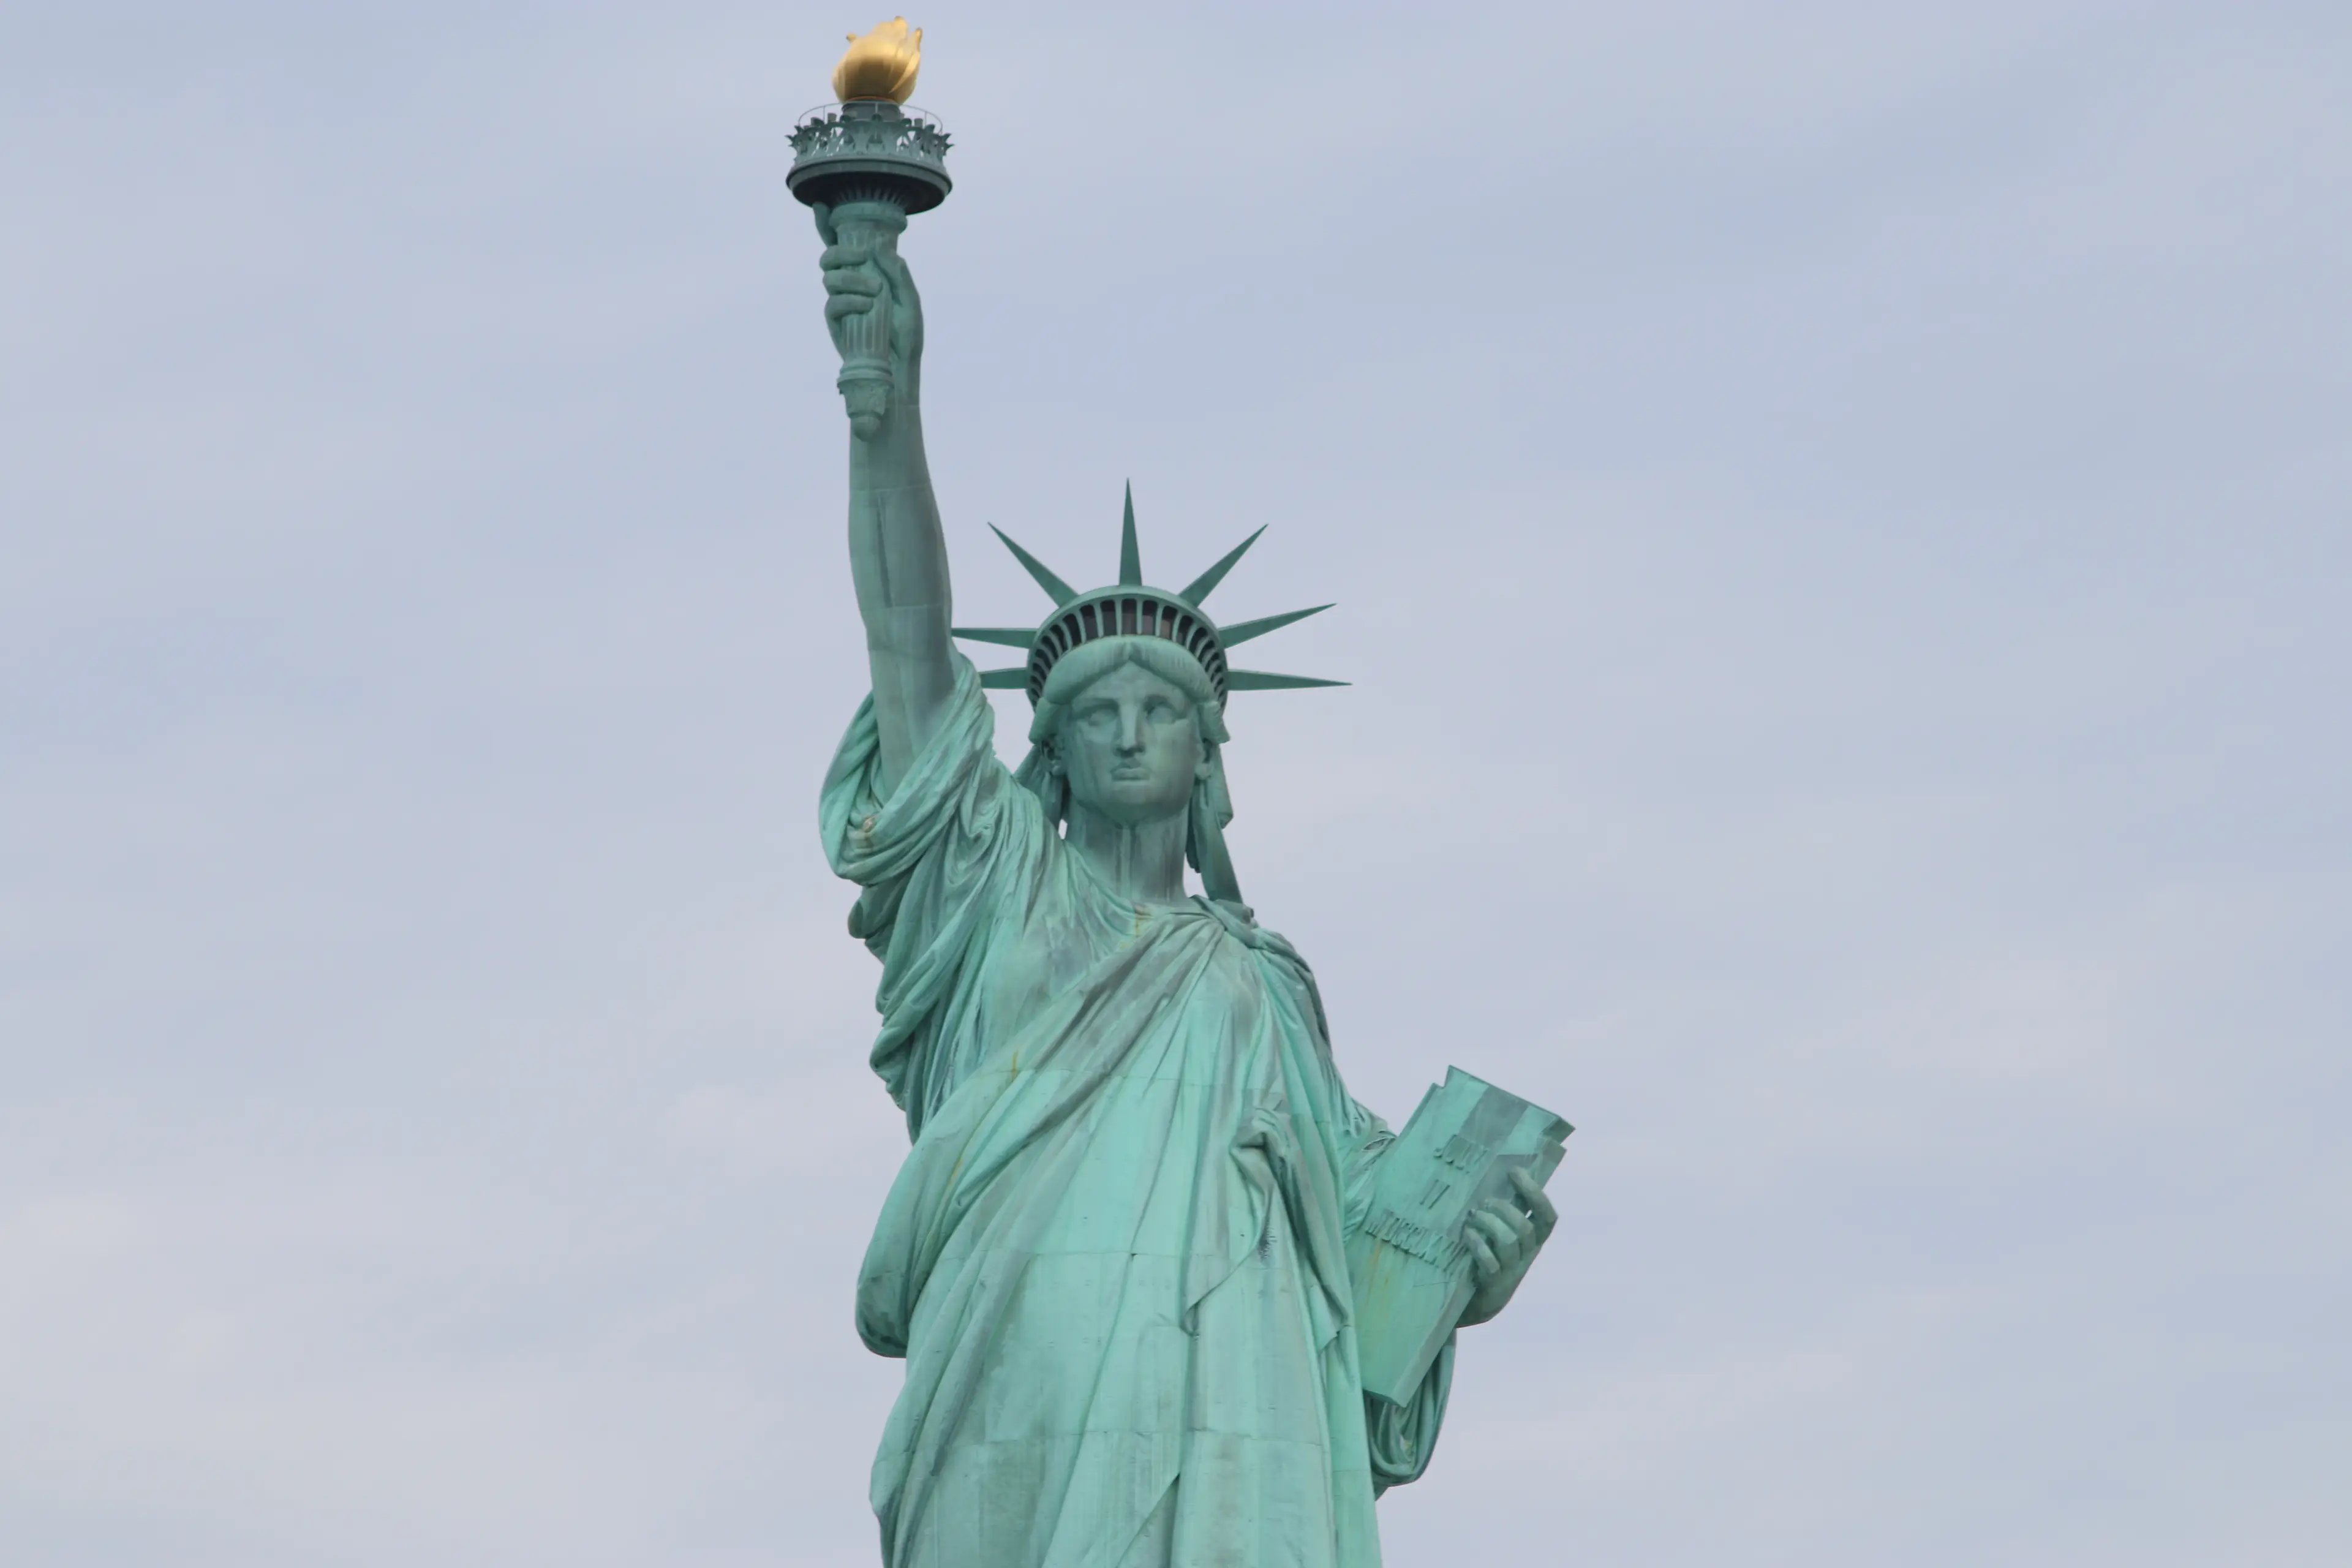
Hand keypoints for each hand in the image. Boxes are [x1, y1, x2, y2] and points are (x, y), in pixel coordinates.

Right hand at [814, 202, 923, 396]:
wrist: (900, 370)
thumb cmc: (906, 336)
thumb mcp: (911, 302)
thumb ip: (899, 275)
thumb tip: (883, 247)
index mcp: (867, 274)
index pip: (843, 245)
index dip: (828, 225)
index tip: (822, 206)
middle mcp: (849, 285)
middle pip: (829, 256)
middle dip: (841, 250)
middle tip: (862, 256)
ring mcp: (840, 303)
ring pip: (829, 277)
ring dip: (851, 278)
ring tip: (874, 291)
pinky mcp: (836, 323)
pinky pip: (832, 303)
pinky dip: (849, 300)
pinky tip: (866, 306)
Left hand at [1457, 1167, 1556, 1327]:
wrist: (1475, 1303)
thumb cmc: (1486, 1259)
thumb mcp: (1501, 1236)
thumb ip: (1503, 1214)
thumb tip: (1495, 1174)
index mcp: (1532, 1242)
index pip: (1547, 1218)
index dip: (1535, 1193)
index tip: (1515, 1171)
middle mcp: (1526, 1256)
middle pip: (1525, 1229)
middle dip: (1504, 1209)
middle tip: (1484, 1202)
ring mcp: (1511, 1272)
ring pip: (1509, 1242)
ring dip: (1489, 1224)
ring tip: (1473, 1216)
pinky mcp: (1493, 1285)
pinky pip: (1490, 1262)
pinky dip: (1478, 1245)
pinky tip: (1467, 1236)